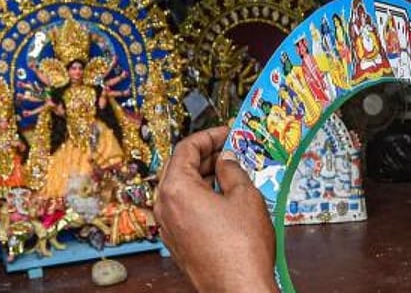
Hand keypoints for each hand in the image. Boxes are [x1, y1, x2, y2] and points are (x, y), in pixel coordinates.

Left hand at [154, 127, 277, 292]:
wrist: (238, 288)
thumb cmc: (241, 249)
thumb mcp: (245, 196)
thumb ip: (233, 170)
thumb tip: (227, 159)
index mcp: (176, 190)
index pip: (186, 148)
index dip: (210, 135)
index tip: (227, 132)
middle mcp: (165, 207)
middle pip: (179, 167)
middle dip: (205, 154)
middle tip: (230, 149)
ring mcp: (168, 226)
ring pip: (181, 188)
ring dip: (204, 175)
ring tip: (232, 171)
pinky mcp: (177, 241)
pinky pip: (184, 207)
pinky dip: (201, 195)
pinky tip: (225, 196)